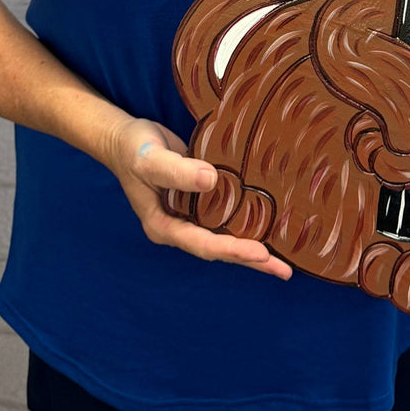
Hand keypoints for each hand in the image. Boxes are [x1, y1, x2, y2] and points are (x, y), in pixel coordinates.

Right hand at [103, 115, 292, 278]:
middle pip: (218, 249)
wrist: (125, 139)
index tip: (261, 253)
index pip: (202, 244)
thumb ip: (175, 171)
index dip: (232, 249)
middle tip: (283, 271)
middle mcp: (179, 227)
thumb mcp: (148, 159)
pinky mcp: (201, 201)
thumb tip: (211, 180)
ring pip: (225, 236)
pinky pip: (226, 217)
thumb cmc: (133, 149)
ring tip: (284, 263)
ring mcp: (190, 216)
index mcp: (163, 226)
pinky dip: (247, 224)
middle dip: (251, 260)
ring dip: (253, 248)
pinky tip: (270, 226)